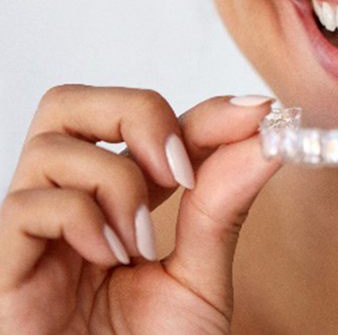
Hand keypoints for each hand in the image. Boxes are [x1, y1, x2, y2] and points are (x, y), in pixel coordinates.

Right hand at [0, 85, 279, 334]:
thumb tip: (267, 137)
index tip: (258, 114)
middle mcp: (72, 207)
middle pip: (72, 103)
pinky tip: (109, 260)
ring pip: (52, 144)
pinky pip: (26, 205)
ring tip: (141, 245)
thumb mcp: (201, 278)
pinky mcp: (3, 269)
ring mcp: (32, 236)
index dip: (203, 110)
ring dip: (116, 182)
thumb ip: (224, 207)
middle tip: (180, 168)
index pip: (150, 124)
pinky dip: (81, 220)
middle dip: (137, 113)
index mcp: (120, 203)